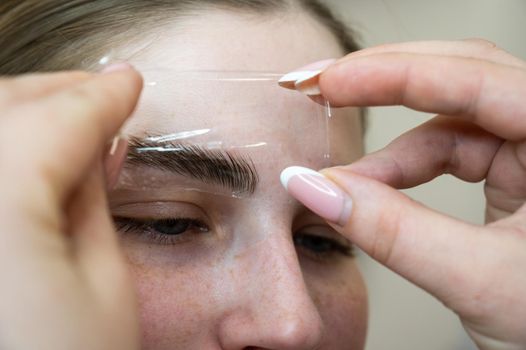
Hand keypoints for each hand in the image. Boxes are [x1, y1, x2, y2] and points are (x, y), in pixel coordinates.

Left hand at [0, 65, 142, 349]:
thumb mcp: (105, 287)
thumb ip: (93, 202)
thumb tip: (95, 148)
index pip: (62, 119)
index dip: (106, 96)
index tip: (132, 83)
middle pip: (5, 108)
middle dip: (58, 91)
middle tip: (103, 91)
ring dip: (23, 112)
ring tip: (67, 117)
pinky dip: (3, 148)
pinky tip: (26, 159)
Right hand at [284, 40, 525, 349]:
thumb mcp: (479, 280)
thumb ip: (393, 231)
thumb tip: (316, 188)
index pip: (476, 78)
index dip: (393, 74)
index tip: (328, 82)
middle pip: (459, 77)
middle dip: (381, 81)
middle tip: (319, 87)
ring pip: (445, 122)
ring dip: (386, 151)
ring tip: (340, 183)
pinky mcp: (510, 174)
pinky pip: (447, 153)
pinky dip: (401, 171)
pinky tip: (372, 192)